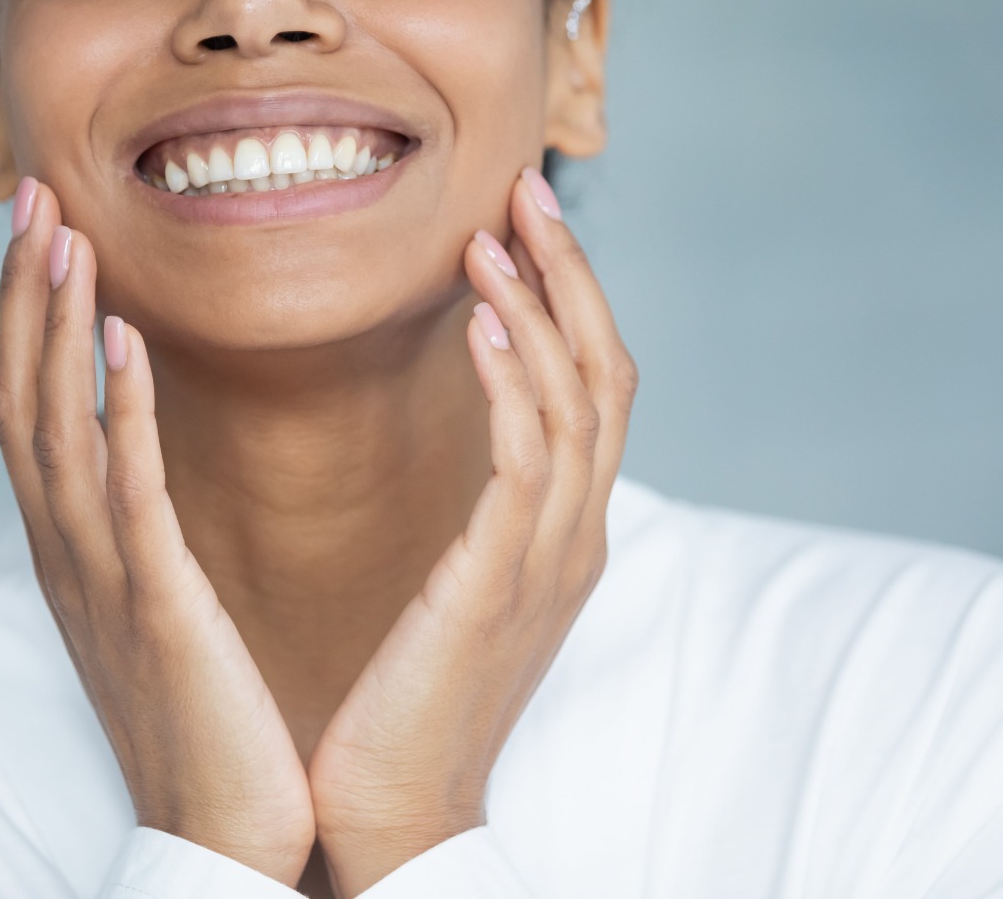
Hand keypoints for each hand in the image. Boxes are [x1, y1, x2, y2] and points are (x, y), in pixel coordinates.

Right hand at [0, 178, 315, 883]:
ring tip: (65, 235)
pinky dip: (119, 410)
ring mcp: (99, 576)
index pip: (25, 407)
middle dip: (23, 293)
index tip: (41, 230)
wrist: (218, 833)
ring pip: (55, 427)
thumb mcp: (152, 603)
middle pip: (18, 395)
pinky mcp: (153, 603)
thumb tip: (133, 442)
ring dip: (55, 325)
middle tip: (32, 197)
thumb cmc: (200, 717)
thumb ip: (135, 523)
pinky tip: (125, 341)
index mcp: (69, 548)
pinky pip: (126, 491)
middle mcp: (64, 551)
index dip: (25, 315)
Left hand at [307, 167, 637, 895]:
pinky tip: (476, 322)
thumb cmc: (411, 698)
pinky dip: (511, 380)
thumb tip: (469, 436)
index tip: (522, 221)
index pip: (593, 385)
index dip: (568, 296)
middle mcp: (577, 534)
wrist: (396, 814)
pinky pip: (525, 459)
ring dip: (537, 306)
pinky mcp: (501, 580)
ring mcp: (550, 558)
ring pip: (577, 399)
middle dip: (570, 274)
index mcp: (566, 532)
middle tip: (526, 188)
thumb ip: (483, 513)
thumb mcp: (461, 586)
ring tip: (493, 234)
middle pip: (605, 371)